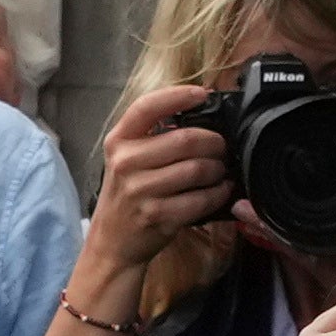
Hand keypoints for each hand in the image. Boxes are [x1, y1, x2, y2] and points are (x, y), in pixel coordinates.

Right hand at [79, 78, 244, 320]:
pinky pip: (200, 199)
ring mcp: (140, 191)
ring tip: (221, 170)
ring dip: (218, 169)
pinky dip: (218, 194)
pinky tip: (220, 191)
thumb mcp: (127, 159)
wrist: (112, 241)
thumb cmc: (127, 195)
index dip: (178, 95)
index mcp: (118, 141)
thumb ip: (152, 136)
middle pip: (185, 139)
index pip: (147, 107)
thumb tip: (198, 113)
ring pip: (197, 169)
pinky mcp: (157, 215)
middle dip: (214, 142)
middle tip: (222, 146)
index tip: (202, 93)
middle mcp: (125, 163)